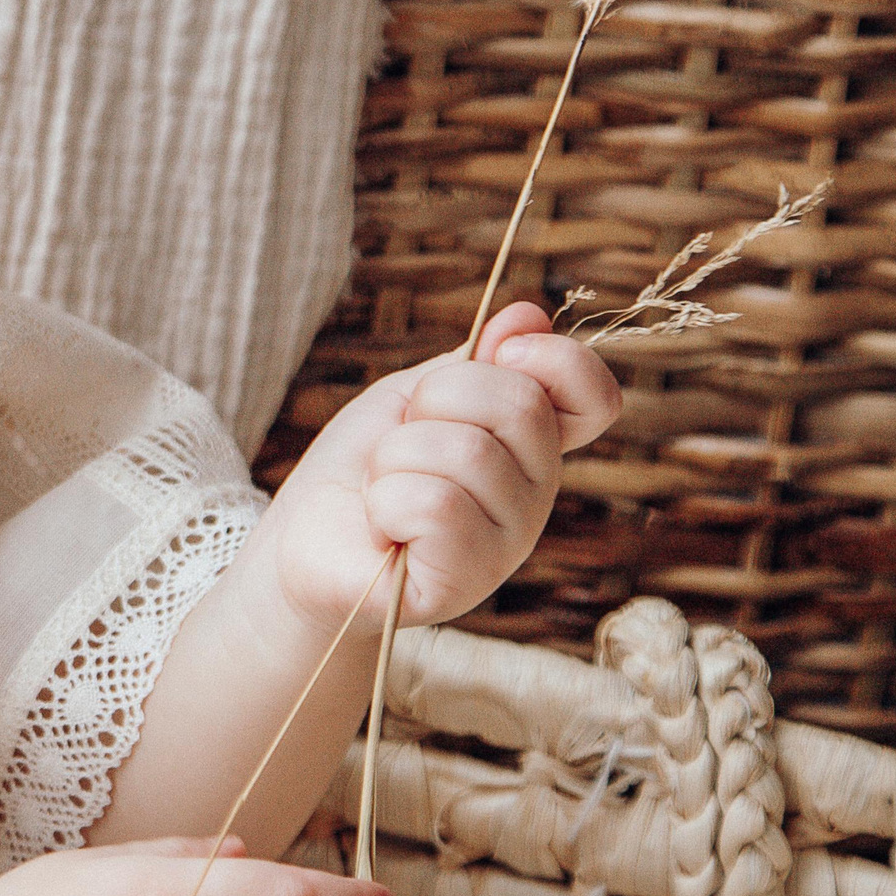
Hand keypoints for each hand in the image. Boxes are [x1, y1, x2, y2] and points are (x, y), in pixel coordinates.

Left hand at [259, 302, 620, 632]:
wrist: (300, 539)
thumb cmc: (360, 466)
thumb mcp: (413, 397)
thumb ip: (473, 364)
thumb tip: (528, 315)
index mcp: (531, 446)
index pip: (596, 398)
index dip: (558, 360)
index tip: (497, 352)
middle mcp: (535, 496)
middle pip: (520, 404)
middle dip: (434, 400)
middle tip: (402, 438)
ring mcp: (507, 544)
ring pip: (468, 452)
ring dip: (397, 455)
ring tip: (385, 485)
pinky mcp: (464, 580)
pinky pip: (436, 505)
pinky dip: (386, 500)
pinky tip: (381, 525)